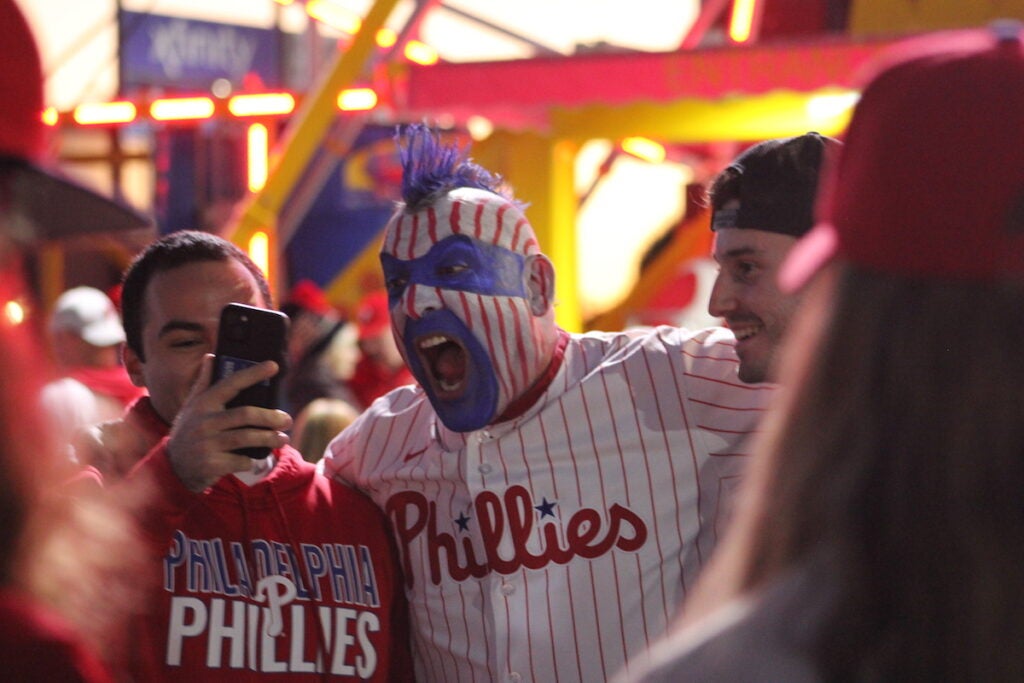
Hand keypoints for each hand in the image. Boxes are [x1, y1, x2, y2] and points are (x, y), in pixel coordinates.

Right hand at [167, 355, 291, 491]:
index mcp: (203, 403)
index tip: (274, 365)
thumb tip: (211, 356)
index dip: (253, 374)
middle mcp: (204, 422)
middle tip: (287, 420)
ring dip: (270, 438)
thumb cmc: (189, 431)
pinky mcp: (211, 465)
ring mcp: (207, 444)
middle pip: (245, 414)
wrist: (173, 468)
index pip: (231, 383)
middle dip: (270, 417)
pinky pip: (242, 460)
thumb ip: (204, 383)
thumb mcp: (192, 406)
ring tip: (283, 439)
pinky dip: (252, 459)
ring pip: (247, 438)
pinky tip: (257, 458)